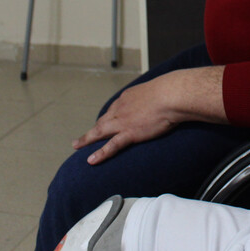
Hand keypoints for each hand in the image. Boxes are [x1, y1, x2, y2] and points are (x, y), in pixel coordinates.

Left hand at [73, 66, 226, 164]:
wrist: (172, 94)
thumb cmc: (172, 90)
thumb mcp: (161, 89)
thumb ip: (159, 95)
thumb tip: (168, 96)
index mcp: (129, 97)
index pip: (115, 108)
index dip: (109, 117)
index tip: (105, 121)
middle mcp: (121, 108)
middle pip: (103, 120)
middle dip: (93, 128)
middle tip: (84, 136)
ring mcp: (123, 121)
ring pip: (100, 132)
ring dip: (87, 139)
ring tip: (77, 146)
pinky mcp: (129, 133)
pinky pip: (111, 145)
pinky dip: (100, 153)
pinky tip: (91, 160)